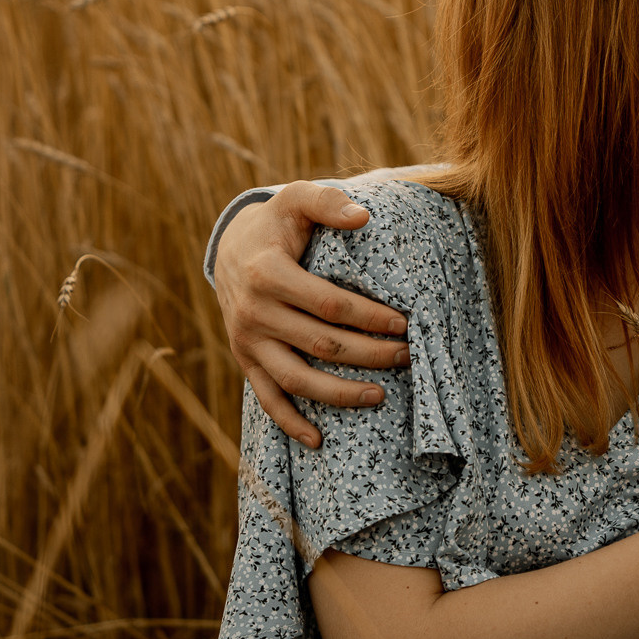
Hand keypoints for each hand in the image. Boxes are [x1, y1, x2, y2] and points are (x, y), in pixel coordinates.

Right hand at [215, 180, 410, 446]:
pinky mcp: (245, 360)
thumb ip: (329, 203)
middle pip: (321, 344)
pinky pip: (267, 398)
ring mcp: (246, 341)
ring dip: (339, 393)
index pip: (330, 304)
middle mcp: (253, 312)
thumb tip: (363, 217)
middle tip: (407, 356)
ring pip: (296, 378)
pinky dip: (290, 423)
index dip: (370, 317)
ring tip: (380, 396)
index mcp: (268, 273)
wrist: (231, 246)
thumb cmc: (277, 222)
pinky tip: (319, 440)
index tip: (405, 323)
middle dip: (369, 354)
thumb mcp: (297, 198)